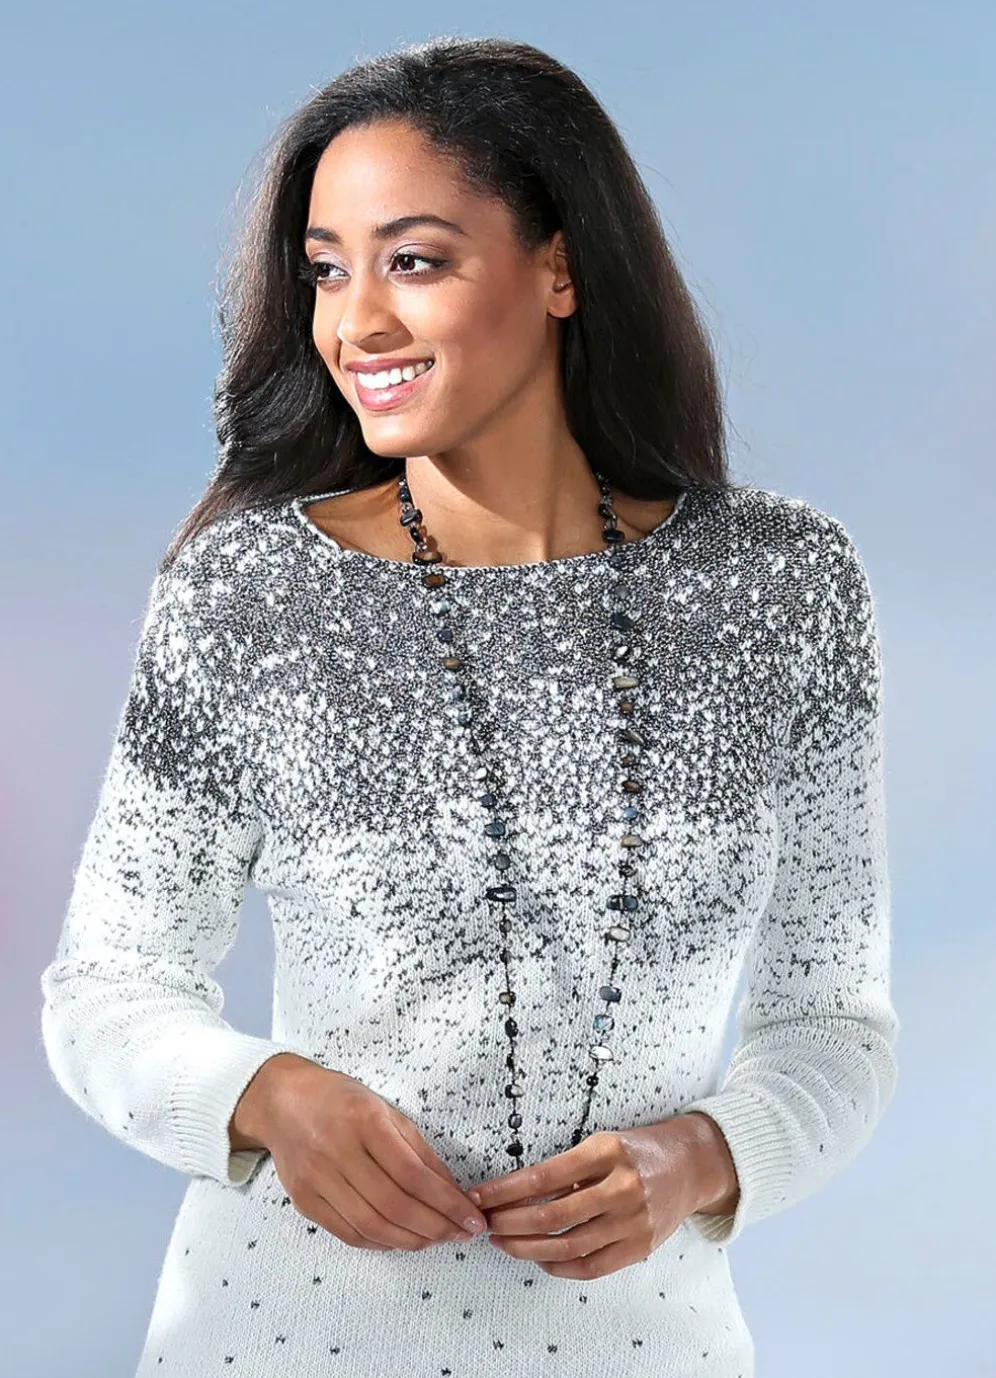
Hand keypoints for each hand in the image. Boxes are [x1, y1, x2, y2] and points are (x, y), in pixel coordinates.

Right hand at [231, 1054, 487, 1250]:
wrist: (282, 1100)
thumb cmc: (341, 1100)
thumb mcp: (386, 1110)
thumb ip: (419, 1151)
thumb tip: (453, 1192)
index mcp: (363, 1121)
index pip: (413, 1174)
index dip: (447, 1203)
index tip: (472, 1218)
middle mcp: (337, 1151)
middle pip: (393, 1205)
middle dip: (434, 1227)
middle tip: (460, 1234)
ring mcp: (316, 1179)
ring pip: (371, 1226)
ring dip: (411, 1240)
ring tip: (436, 1239)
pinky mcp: (304, 1200)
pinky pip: (348, 1232)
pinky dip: (379, 1242)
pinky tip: (401, 1238)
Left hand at [465, 1122, 702, 1278]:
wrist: (690, 1166)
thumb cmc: (637, 1151)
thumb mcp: (602, 1144)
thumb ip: (566, 1169)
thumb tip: (516, 1194)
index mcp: (606, 1152)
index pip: (543, 1176)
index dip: (506, 1190)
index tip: (480, 1196)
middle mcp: (621, 1187)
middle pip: (552, 1216)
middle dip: (510, 1222)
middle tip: (486, 1223)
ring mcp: (633, 1221)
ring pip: (568, 1246)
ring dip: (527, 1248)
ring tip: (503, 1242)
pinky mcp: (639, 1247)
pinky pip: (592, 1267)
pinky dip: (560, 1267)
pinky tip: (539, 1259)